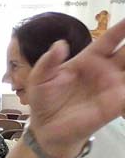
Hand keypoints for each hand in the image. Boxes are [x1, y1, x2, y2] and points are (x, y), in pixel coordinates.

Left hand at [26, 16, 124, 155]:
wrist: (46, 128)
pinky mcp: (116, 104)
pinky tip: (124, 87)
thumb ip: (48, 61)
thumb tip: (60, 44)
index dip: (122, 28)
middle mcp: (105, 70)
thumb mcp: (40, 78)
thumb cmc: (44, 100)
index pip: (109, 40)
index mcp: (88, 59)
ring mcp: (113, 86)